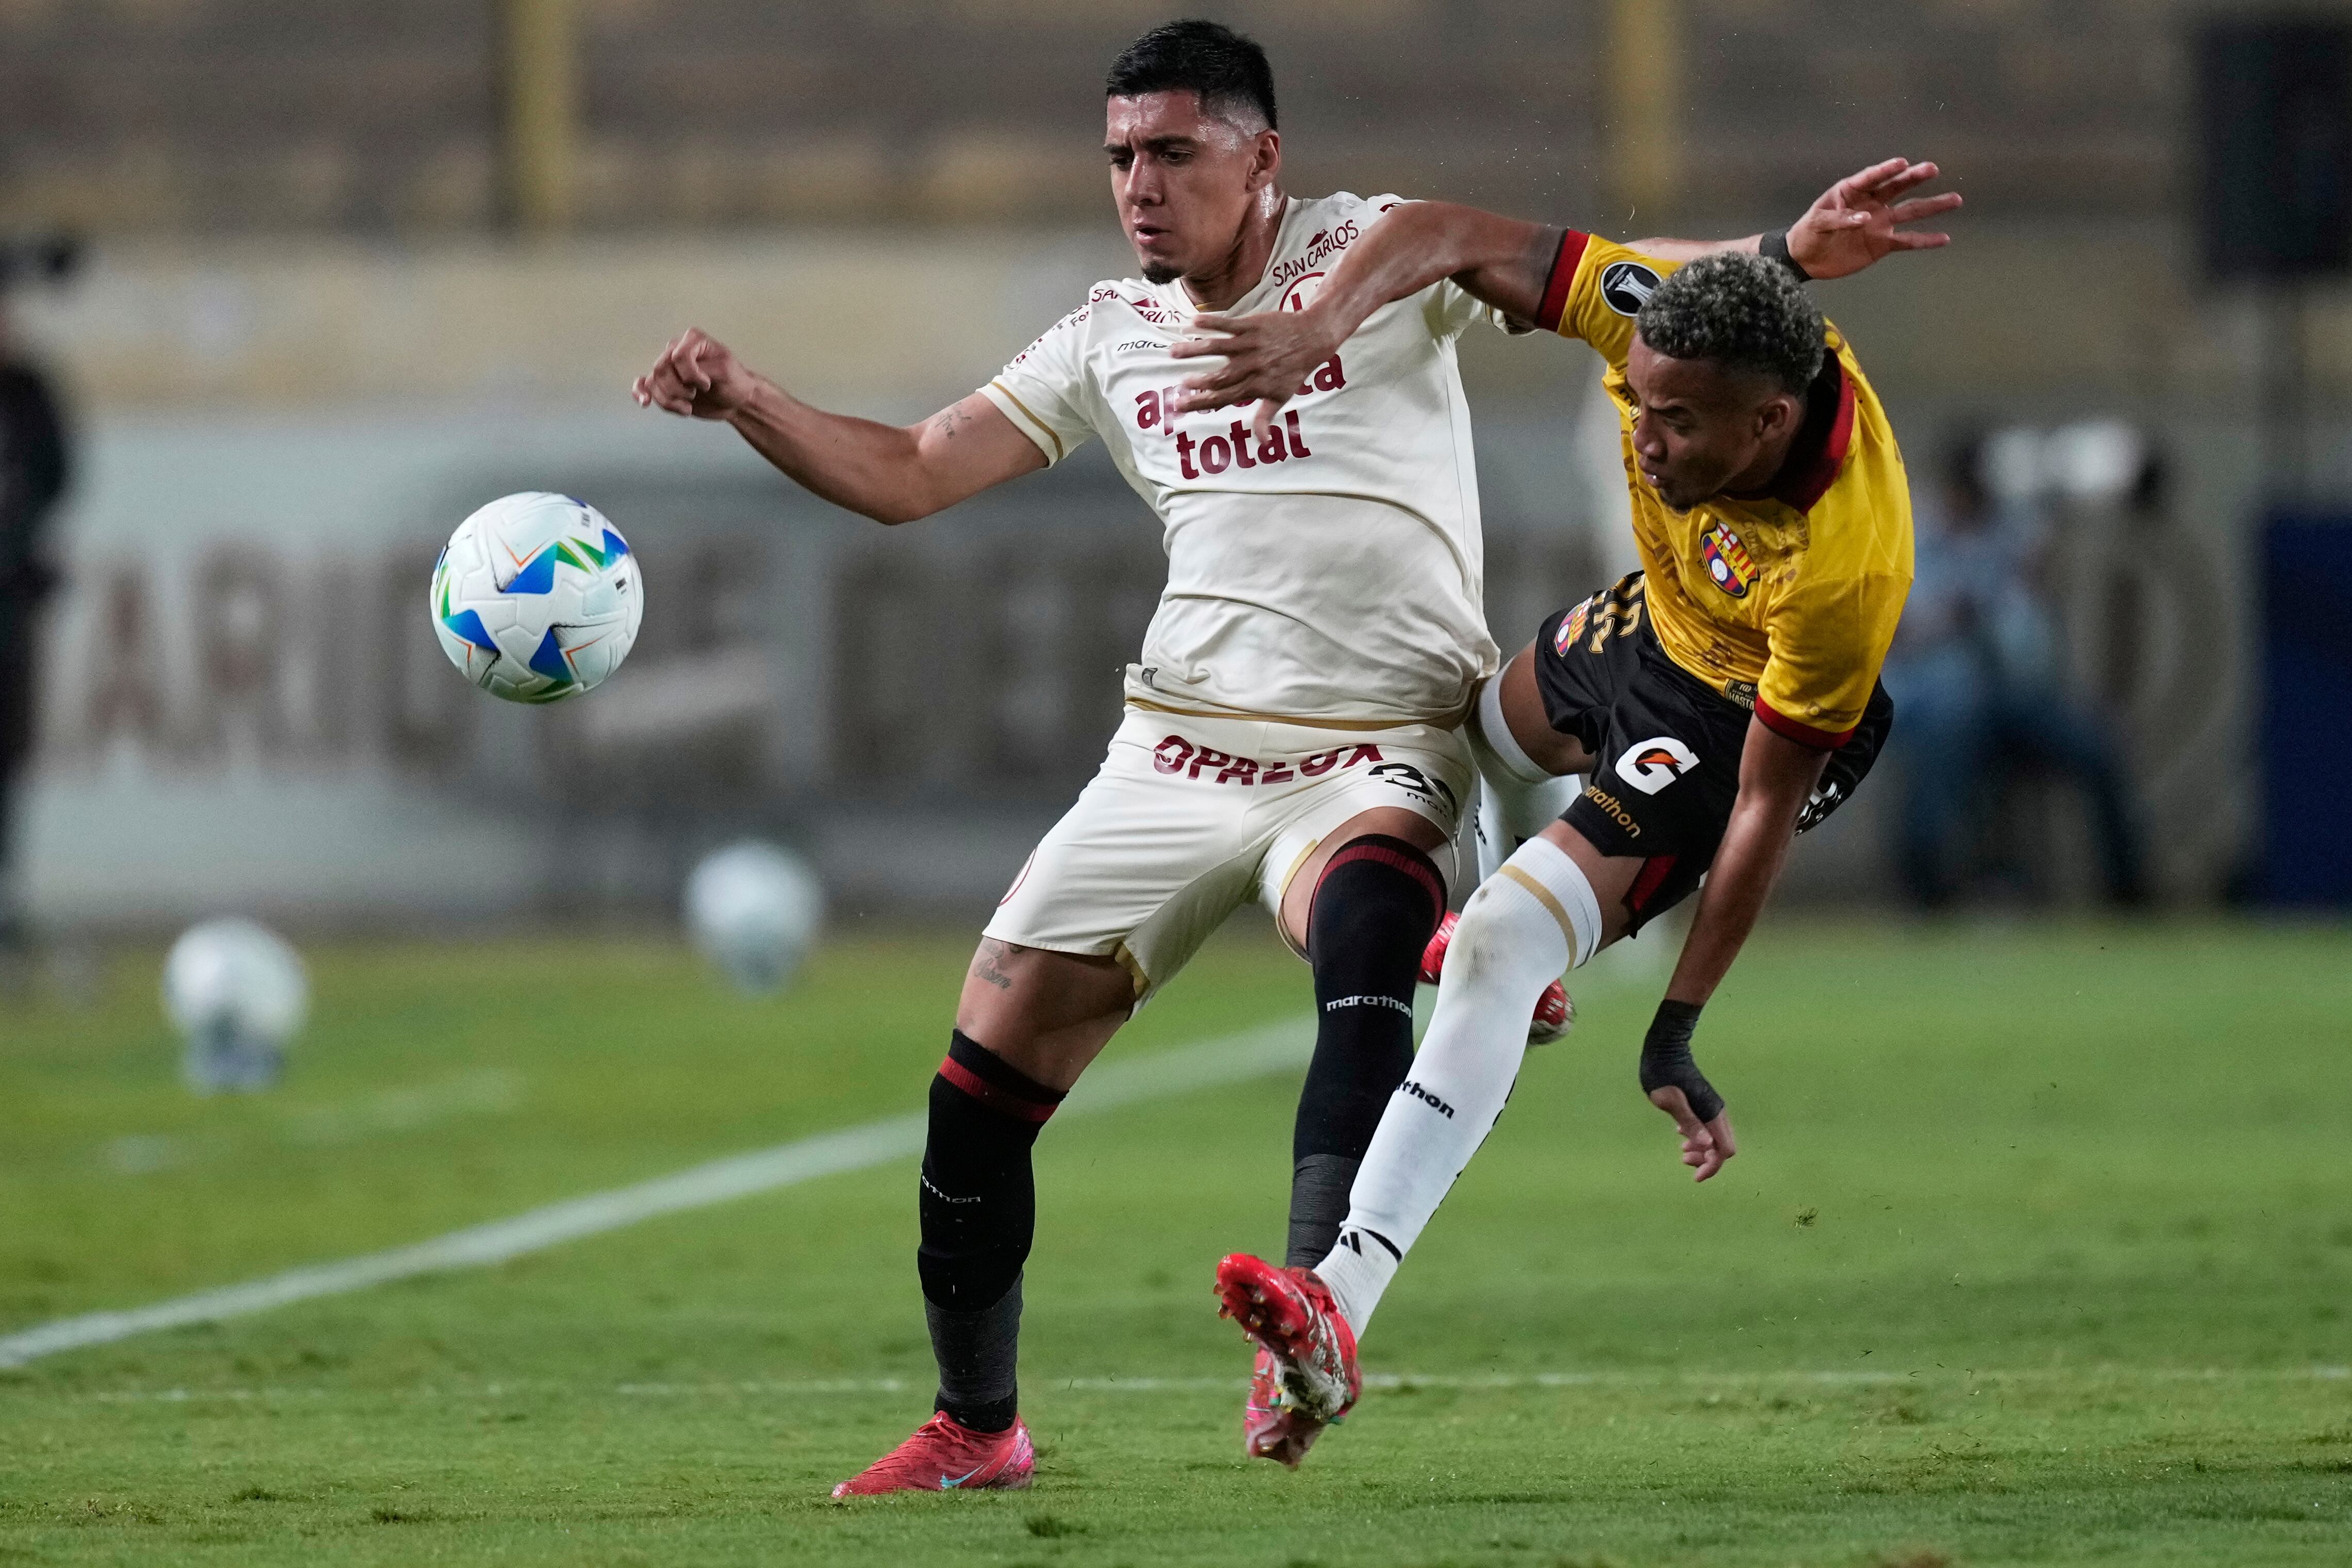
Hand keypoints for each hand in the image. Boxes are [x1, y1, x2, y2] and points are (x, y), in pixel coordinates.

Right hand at [632, 328, 758, 419]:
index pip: (678, 356)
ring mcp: (669, 367)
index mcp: (693, 339)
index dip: (690, 375)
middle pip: (661, 369)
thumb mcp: (724, 371)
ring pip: (653, 382)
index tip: (707, 384)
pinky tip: (645, 402)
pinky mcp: (665, 384)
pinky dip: (641, 393)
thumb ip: (701, 369)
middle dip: (678, 389)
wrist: (735, 401)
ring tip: (688, 407)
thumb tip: (680, 376)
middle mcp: (677, 349)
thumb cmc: (734, 382)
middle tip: (696, 395)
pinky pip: (644, 385)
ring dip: (669, 400)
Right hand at [1167, 306, 1345, 442]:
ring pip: (1218, 348)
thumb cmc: (1294, 370)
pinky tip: (1191, 323)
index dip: (1201, 402)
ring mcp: (1251, 345)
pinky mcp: (1252, 325)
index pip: (1224, 398)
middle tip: (1178, 383)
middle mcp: (1252, 367)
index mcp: (1255, 386)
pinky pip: (1228, 324)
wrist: (1312, 338)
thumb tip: (1262, 443)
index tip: (1180, 405)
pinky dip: (1210, 323)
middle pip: (1220, 377)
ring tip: (1173, 352)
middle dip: (1198, 381)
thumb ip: (1265, 418)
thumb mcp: (1281, 397)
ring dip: (1195, 350)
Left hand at [1648, 1085, 1736, 1181]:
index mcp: (1712, 1114)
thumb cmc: (1664, 1076)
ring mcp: (1710, 1108)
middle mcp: (1716, 1113)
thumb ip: (1690, 1122)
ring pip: (1714, 1138)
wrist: (1665, 1053)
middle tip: (1683, 1160)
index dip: (1713, 1166)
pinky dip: (1697, 1137)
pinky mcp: (1703, 1105)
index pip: (1723, 1150)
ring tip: (1682, 1151)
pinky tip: (1681, 1133)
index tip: (1695, 1176)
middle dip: (1706, 1160)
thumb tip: (1706, 1145)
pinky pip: (1706, 1128)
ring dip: (1701, 1149)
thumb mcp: (1672, 1101)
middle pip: (1722, 1147)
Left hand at [1787, 158, 1960, 280]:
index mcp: (1852, 191)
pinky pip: (1908, 241)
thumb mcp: (1817, 223)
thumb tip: (1864, 219)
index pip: (1872, 177)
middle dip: (1914, 177)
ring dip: (1932, 206)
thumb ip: (1839, 219)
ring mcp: (1880, 222)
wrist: (1807, 260)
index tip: (1902, 163)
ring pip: (1910, 211)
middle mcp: (1872, 202)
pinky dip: (1925, 240)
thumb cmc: (1808, 233)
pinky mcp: (1883, 244)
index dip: (1886, 170)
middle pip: (1897, 187)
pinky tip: (1944, 238)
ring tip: (1955, 200)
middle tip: (1932, 169)